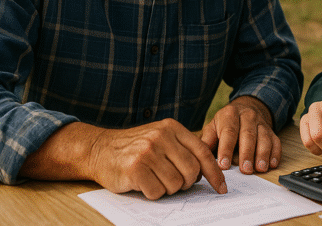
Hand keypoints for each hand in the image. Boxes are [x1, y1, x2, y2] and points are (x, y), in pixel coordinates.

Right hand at [86, 118, 226, 199]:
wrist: (99, 149)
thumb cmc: (135, 148)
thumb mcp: (161, 137)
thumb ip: (183, 148)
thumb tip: (207, 171)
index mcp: (172, 127)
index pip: (202, 152)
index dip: (214, 172)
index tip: (221, 187)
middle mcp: (161, 137)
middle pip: (191, 170)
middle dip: (186, 183)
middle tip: (175, 183)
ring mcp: (148, 152)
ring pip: (175, 183)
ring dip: (168, 188)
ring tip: (155, 179)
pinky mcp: (135, 168)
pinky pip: (157, 191)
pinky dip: (153, 193)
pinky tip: (143, 183)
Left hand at [201, 96, 279, 173]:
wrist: (245, 108)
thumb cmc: (225, 124)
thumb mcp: (213, 127)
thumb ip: (207, 141)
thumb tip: (198, 157)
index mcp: (230, 114)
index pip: (228, 132)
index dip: (226, 149)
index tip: (224, 165)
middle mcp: (247, 116)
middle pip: (248, 135)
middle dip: (247, 153)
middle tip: (245, 170)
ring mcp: (261, 123)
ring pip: (264, 138)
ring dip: (263, 154)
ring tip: (260, 169)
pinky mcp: (271, 130)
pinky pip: (276, 141)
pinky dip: (275, 153)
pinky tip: (272, 164)